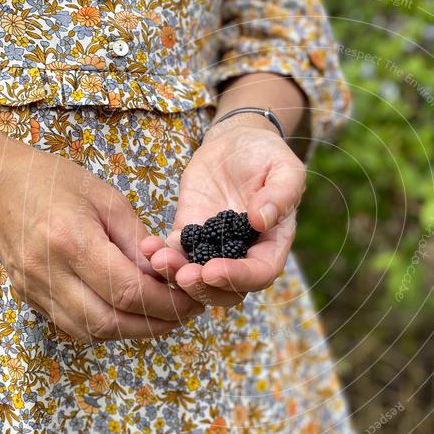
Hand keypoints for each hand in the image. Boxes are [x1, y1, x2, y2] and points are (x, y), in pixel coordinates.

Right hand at [0, 128, 202, 341]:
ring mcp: (34, 289)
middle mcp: (48, 272)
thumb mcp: (108, 200)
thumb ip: (138, 242)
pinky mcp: (28, 297)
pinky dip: (106, 325)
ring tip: (160, 316)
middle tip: (182, 314)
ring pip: (90, 331)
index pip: (127, 291)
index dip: (166, 303)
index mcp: (71, 241)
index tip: (190, 300)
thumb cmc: (56, 182)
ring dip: (131, 330)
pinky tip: (127, 312)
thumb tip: (166, 276)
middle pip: (109, 322)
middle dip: (154, 324)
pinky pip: (73, 325)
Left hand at [139, 115, 305, 306]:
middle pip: (225, 290)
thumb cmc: (267, 156)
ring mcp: (213, 248)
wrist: (236, 143)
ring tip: (160, 260)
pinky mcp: (188, 234)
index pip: (260, 274)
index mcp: (272, 245)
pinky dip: (159, 255)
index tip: (213, 270)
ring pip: (195, 279)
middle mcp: (243, 254)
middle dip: (203, 288)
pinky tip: (148, 246)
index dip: (238, 278)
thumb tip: (261, 220)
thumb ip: (281, 194)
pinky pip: (173, 253)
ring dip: (175, 276)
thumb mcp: (285, 168)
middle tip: (183, 275)